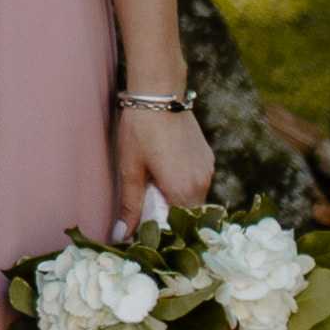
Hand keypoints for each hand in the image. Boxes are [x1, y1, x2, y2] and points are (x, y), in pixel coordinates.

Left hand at [115, 85, 217, 231]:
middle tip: (147, 206)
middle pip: (189, 215)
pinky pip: (199, 182)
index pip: (178, 227)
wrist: (159, 93)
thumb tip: (121, 236)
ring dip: (177, 200)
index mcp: (183, 190)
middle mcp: (203, 183)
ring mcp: (208, 170)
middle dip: (170, 216)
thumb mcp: (130, 169)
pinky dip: (184, 185)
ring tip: (154, 186)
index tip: (146, 228)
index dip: (162, 230)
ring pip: (195, 199)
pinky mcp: (208, 158)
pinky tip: (166, 172)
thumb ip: (130, 205)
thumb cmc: (140, 130)